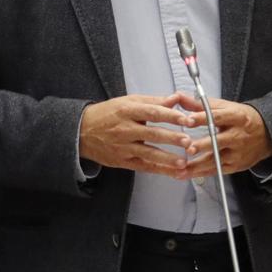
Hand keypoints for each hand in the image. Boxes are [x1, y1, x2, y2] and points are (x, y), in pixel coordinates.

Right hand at [79, 92, 194, 175]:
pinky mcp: (123, 161)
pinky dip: (159, 170)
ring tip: (183, 162)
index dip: (171, 116)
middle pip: (152, 134)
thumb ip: (154, 101)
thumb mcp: (129, 102)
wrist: (82, 131)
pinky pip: (144, 166)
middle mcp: (125, 129)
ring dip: (167, 159)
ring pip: (148, 153)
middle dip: (172, 138)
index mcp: (128, 110)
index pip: (153, 113)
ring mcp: (123, 147)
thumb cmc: (108, 114)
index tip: (187, 120)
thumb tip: (176, 99)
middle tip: (188, 141)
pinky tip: (173, 172)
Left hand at [177, 95, 271, 178]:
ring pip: (215, 159)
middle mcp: (237, 135)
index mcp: (236, 117)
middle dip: (203, 145)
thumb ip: (200, 104)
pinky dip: (199, 173)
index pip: (217, 117)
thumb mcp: (225, 107)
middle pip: (218, 141)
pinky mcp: (235, 166)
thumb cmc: (241, 118)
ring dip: (197, 165)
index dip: (202, 118)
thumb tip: (178, 97)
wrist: (267, 134)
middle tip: (188, 148)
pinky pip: (215, 170)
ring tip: (180, 167)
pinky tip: (185, 174)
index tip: (188, 120)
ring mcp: (237, 152)